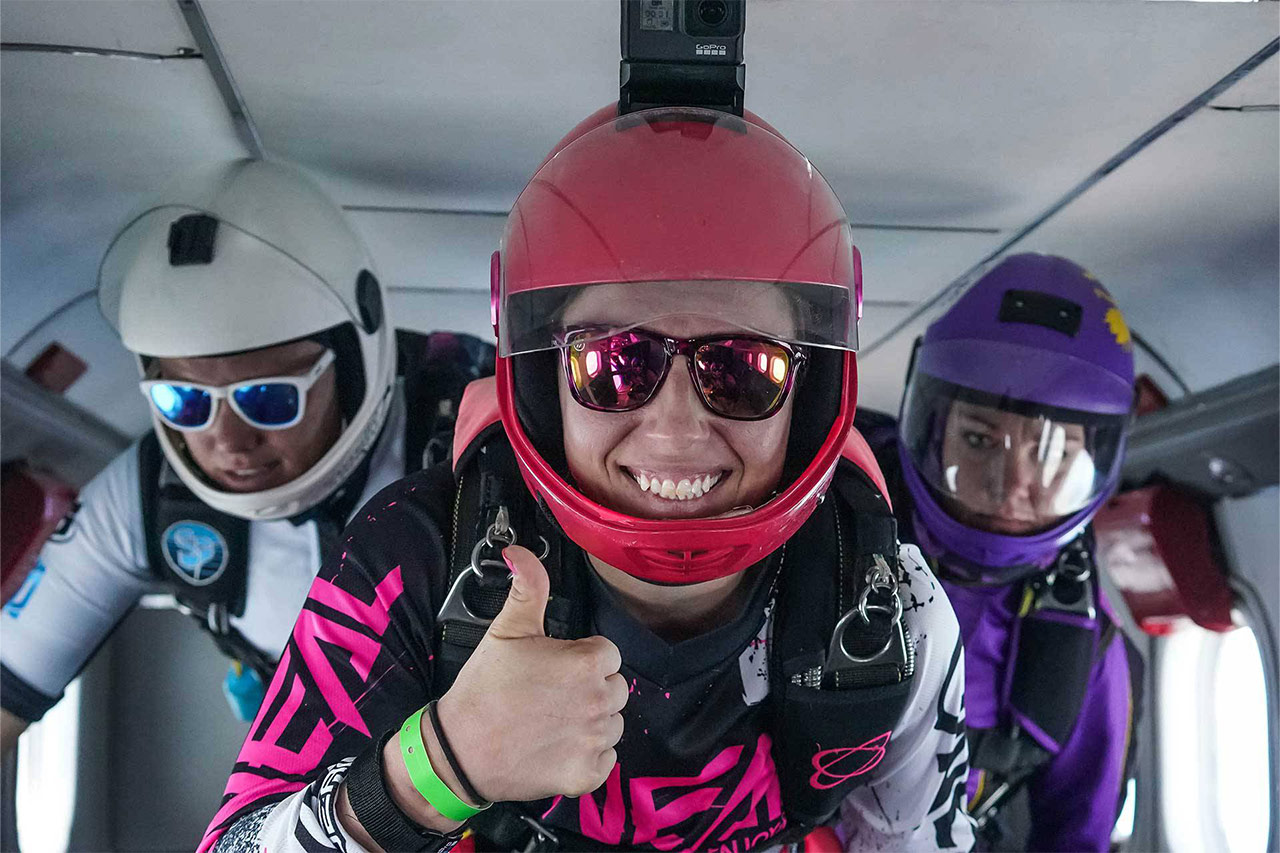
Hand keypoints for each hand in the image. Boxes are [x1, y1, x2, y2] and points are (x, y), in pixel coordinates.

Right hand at [435, 544, 626, 802]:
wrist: (459, 750)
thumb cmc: (484, 689)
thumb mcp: (506, 629)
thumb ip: (528, 586)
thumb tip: (520, 551)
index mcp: (588, 663)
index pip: (607, 654)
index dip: (581, 659)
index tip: (555, 668)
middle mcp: (600, 702)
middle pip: (614, 688)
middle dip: (590, 689)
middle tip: (551, 695)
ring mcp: (595, 741)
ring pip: (612, 723)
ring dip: (590, 722)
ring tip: (552, 721)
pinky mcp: (587, 774)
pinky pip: (605, 759)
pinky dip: (586, 755)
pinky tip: (556, 747)